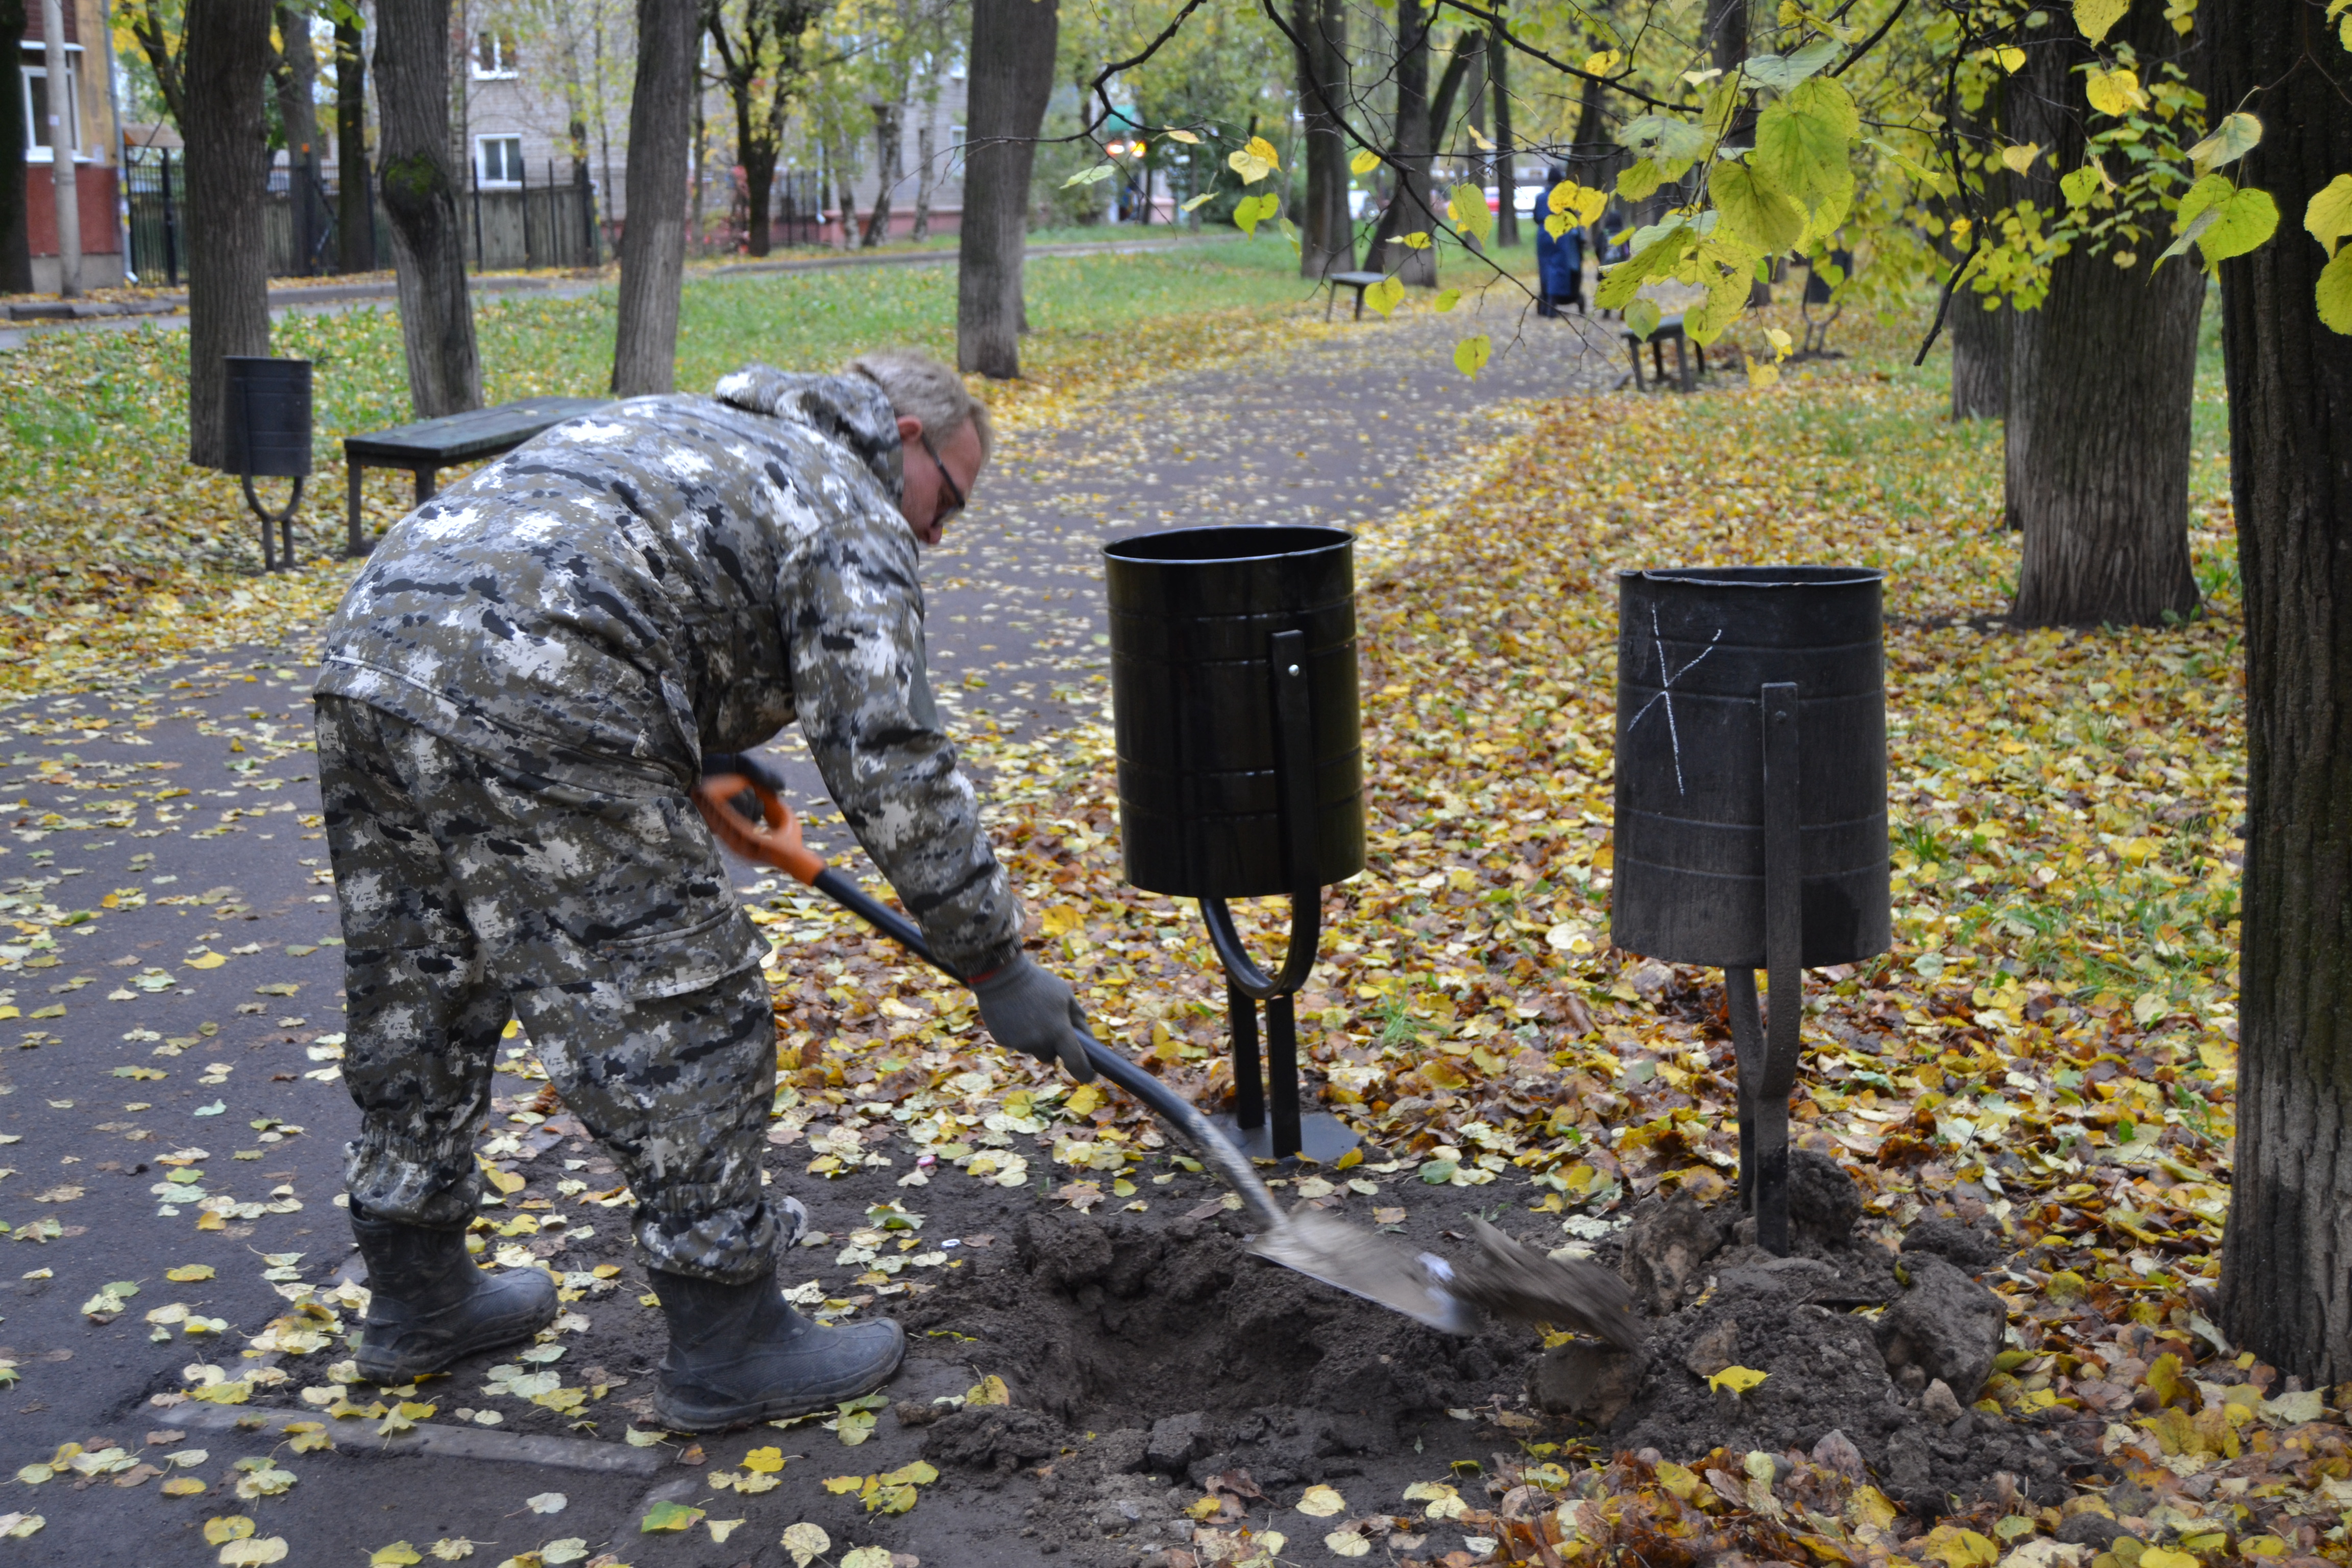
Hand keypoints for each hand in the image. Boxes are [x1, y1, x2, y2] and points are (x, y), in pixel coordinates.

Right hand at [971, 955, 1097, 1082]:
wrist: (1001, 975)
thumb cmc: (1039, 983)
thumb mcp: (1065, 995)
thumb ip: (1078, 1018)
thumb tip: (1088, 1039)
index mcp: (1059, 1030)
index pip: (1076, 1061)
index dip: (1084, 1072)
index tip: (1089, 1076)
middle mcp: (1039, 1041)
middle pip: (1050, 1057)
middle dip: (1052, 1046)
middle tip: (1048, 1025)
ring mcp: (1019, 1043)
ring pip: (1032, 1049)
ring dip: (1034, 1039)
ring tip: (1028, 1014)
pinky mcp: (1002, 1041)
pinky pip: (1015, 1043)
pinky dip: (1018, 1034)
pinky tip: (1014, 1015)